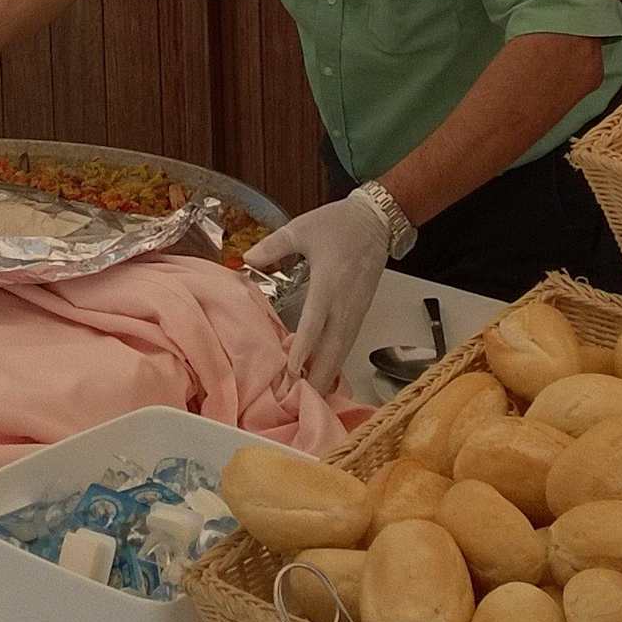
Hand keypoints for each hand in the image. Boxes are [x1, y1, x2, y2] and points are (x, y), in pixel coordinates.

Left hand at [245, 192, 390, 389]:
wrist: (376, 222)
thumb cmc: (337, 224)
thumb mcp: (301, 229)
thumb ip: (273, 246)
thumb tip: (246, 259)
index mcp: (328, 284)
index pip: (315, 323)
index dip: (304, 349)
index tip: (292, 372)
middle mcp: (344, 303)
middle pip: (333, 347)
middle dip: (319, 375)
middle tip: (302, 400)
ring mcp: (356, 310)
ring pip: (343, 348)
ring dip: (329, 372)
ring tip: (313, 396)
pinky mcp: (361, 311)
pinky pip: (348, 341)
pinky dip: (337, 359)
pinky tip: (326, 372)